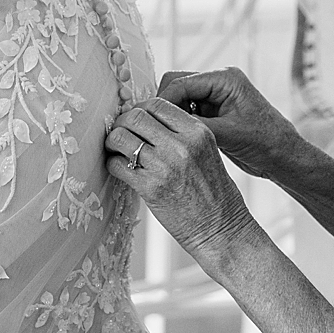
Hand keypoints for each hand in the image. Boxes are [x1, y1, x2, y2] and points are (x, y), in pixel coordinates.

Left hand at [104, 97, 255, 265]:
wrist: (221, 229)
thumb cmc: (214, 193)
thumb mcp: (207, 152)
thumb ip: (181, 133)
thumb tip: (146, 120)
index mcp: (197, 132)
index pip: (157, 103)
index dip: (141, 109)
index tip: (136, 120)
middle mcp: (181, 145)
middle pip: (136, 116)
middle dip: (123, 122)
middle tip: (121, 133)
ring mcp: (164, 166)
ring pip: (121, 137)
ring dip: (113, 142)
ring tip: (117, 150)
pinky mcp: (150, 188)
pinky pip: (117, 165)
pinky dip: (112, 164)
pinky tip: (120, 169)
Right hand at [156, 67, 300, 181]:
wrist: (285, 157)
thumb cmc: (267, 143)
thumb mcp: (229, 135)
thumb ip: (197, 127)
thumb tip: (166, 126)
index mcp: (225, 79)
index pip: (181, 83)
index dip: (162, 102)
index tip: (146, 119)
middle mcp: (219, 83)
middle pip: (177, 86)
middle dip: (163, 107)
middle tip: (151, 129)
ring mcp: (216, 97)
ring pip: (180, 100)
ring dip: (170, 116)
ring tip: (160, 136)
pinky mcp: (214, 112)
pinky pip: (188, 112)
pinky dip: (179, 124)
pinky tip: (174, 139)